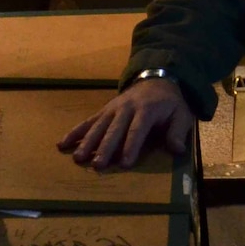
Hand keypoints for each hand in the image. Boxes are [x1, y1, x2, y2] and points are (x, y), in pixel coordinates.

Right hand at [58, 77, 192, 169]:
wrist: (156, 80)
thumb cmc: (170, 104)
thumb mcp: (182, 115)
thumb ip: (178, 132)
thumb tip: (177, 149)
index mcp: (146, 110)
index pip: (137, 130)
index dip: (130, 146)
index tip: (124, 163)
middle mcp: (126, 108)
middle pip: (114, 130)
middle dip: (105, 148)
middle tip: (97, 166)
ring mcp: (112, 109)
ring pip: (98, 126)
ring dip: (87, 142)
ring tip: (78, 158)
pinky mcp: (104, 110)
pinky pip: (88, 121)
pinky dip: (75, 132)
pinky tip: (62, 144)